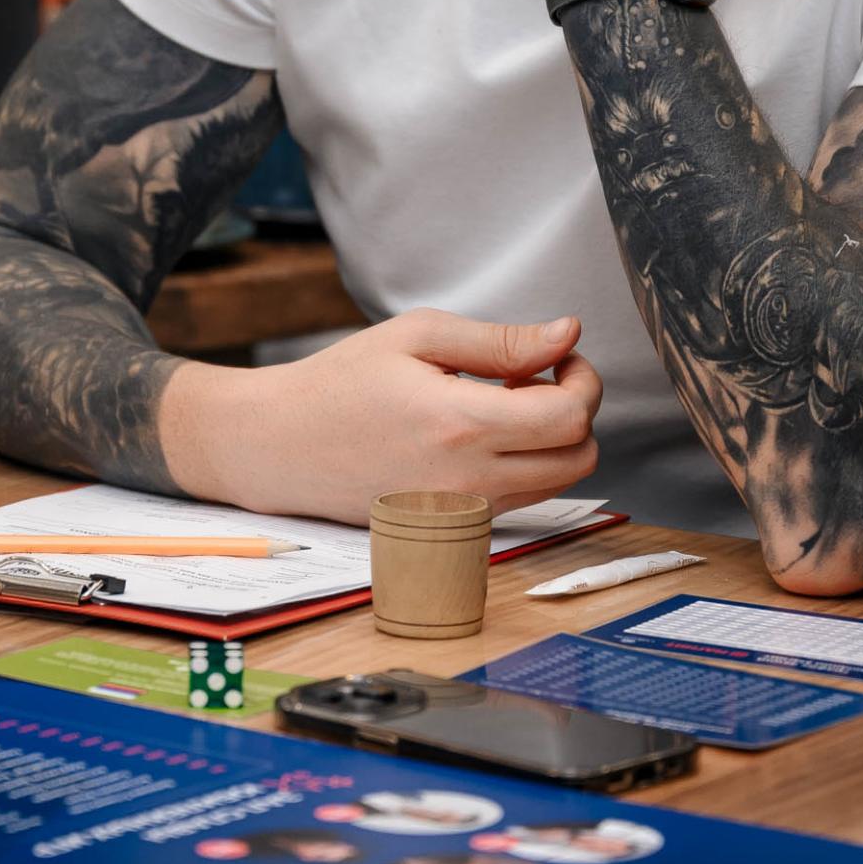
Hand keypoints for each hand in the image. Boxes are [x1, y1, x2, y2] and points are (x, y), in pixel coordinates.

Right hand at [161, 310, 601, 522]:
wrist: (280, 446)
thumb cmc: (339, 384)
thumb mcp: (418, 337)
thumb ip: (501, 341)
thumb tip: (567, 335)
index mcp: (459, 425)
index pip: (569, 418)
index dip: (582, 381)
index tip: (560, 358)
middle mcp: (468, 480)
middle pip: (578, 458)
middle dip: (575, 411)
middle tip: (535, 378)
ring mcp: (461, 512)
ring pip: (555, 483)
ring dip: (549, 440)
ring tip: (500, 402)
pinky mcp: (452, 528)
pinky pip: (519, 499)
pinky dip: (521, 464)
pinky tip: (479, 434)